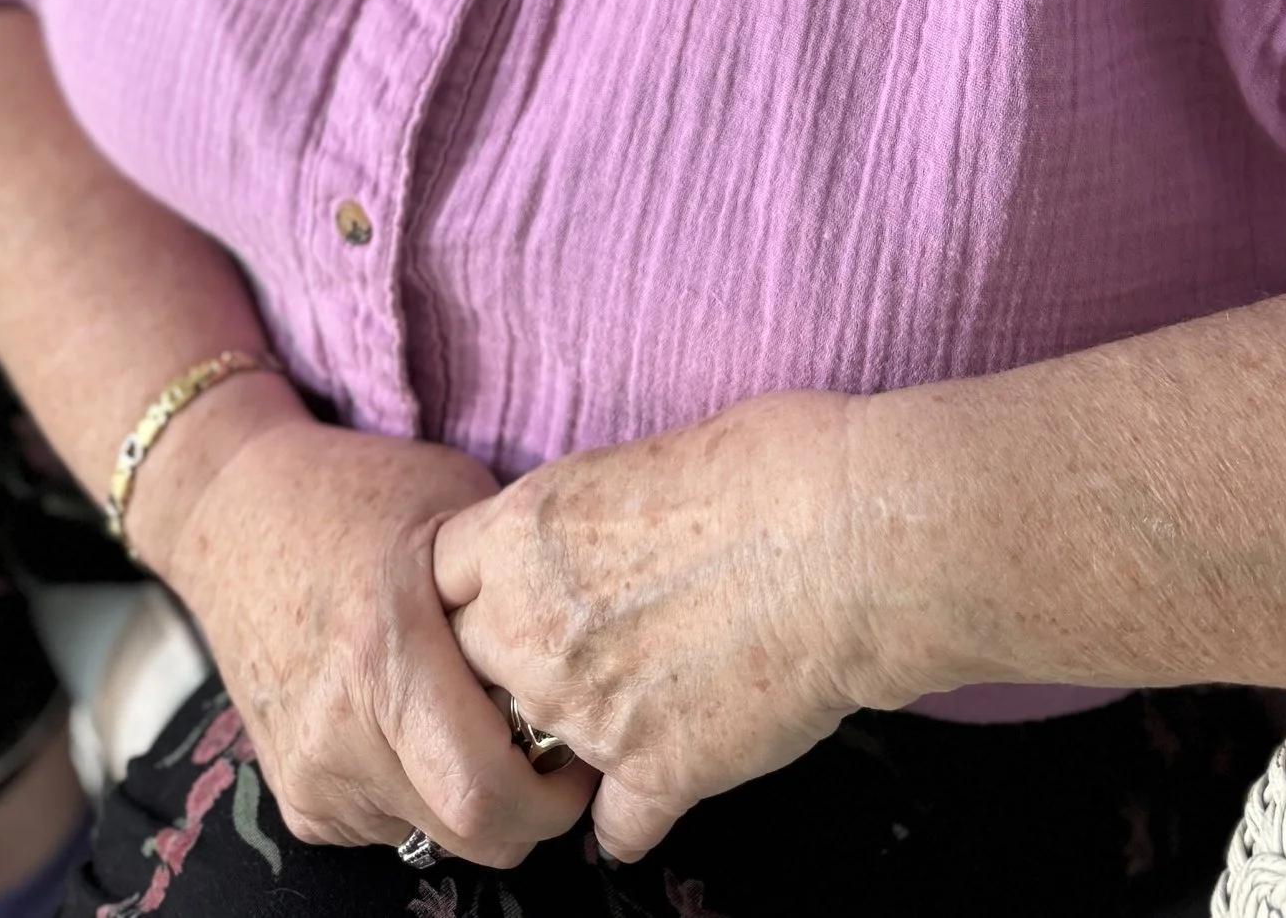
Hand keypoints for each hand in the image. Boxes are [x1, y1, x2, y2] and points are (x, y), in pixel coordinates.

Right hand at [151, 406, 596, 864]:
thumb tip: (597, 653)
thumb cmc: (361, 493)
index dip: (555, 795)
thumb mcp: (456, 509)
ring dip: (474, 798)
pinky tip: (417, 722)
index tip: (583, 750)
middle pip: (472, 833)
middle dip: (529, 809)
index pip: (486, 793)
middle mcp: (339, 730)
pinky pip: (392, 826)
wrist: (233, 510)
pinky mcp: (297, 799)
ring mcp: (311, 773)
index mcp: (384, 651)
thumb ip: (518, 588)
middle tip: (550, 749)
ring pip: (438, 836)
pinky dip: (424, 790)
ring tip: (476, 717)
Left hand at [432, 391, 880, 860]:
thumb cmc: (766, 467)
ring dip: (572, 736)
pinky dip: (636, 811)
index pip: (437, 582)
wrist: (848, 538)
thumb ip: (572, 526)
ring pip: (534, 753)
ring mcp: (586, 712)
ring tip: (638, 695)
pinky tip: (668, 773)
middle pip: (467, 671)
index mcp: (519, 535)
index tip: (506, 595)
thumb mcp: (631, 460)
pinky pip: (613, 826)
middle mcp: (531, 628)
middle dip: (507, 666)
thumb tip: (577, 548)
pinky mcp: (655, 774)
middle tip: (574, 647)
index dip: (475, 591)